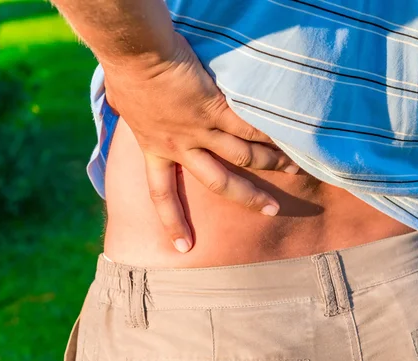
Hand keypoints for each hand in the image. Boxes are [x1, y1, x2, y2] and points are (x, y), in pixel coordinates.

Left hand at [101, 33, 297, 252]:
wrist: (136, 54)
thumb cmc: (127, 74)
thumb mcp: (124, 106)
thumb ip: (132, 116)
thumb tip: (124, 107)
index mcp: (156, 150)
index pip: (162, 196)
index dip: (173, 222)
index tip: (183, 249)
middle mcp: (182, 147)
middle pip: (219, 184)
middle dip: (248, 199)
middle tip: (271, 211)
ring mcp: (201, 129)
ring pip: (242, 157)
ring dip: (271, 164)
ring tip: (294, 169)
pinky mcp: (216, 108)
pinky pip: (249, 126)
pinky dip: (271, 134)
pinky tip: (291, 139)